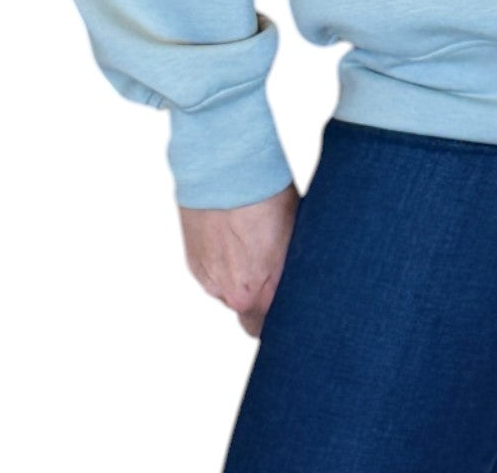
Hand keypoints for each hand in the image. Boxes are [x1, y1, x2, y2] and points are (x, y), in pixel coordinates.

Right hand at [179, 181, 299, 336]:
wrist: (224, 168)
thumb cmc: (267, 195)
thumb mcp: (294, 233)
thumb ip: (291, 268)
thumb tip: (302, 278)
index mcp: (261, 293)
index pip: (267, 328)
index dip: (278, 318)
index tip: (287, 305)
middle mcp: (232, 294)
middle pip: (249, 310)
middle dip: (260, 294)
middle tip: (272, 265)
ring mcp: (210, 280)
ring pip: (230, 291)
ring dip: (240, 276)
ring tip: (251, 241)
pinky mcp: (194, 263)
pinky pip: (213, 275)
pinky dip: (222, 262)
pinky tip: (232, 236)